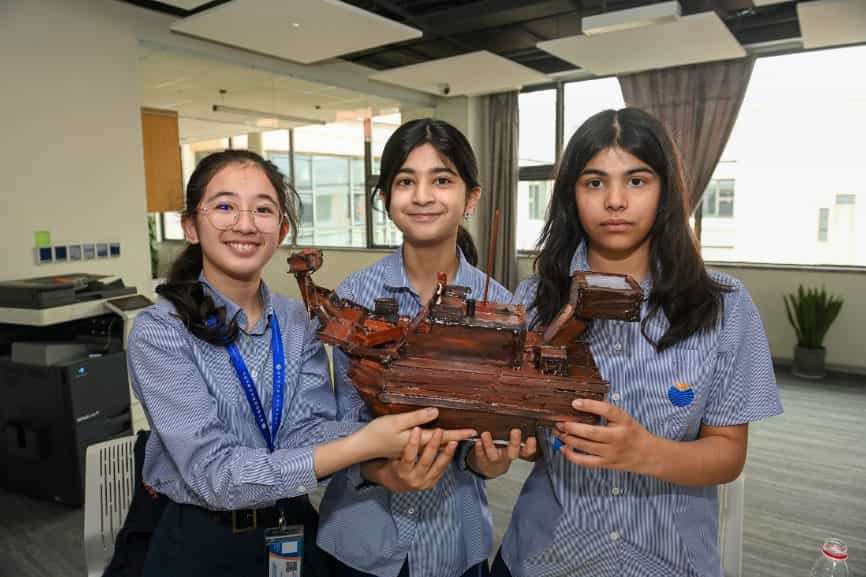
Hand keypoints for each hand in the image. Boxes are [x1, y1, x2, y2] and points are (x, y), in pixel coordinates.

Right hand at [360, 408, 476, 459]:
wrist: (363, 448)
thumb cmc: (378, 432)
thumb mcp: (396, 422)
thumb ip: (416, 417)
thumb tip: (436, 412)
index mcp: (418, 442)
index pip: (443, 437)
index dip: (458, 433)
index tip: (473, 431)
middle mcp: (419, 452)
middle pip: (442, 447)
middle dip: (457, 440)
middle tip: (471, 434)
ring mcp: (413, 456)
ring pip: (436, 454)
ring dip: (449, 447)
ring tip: (460, 440)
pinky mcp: (408, 456)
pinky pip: (429, 456)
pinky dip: (438, 451)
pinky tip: (440, 446)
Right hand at [361, 428, 458, 491]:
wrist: (394, 479)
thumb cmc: (391, 457)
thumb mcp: (396, 450)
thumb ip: (408, 430)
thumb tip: (423, 416)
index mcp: (402, 472)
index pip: (408, 457)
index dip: (412, 443)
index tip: (416, 429)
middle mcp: (414, 479)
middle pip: (426, 461)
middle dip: (433, 445)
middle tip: (439, 431)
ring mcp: (425, 482)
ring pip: (438, 466)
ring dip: (447, 453)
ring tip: (454, 441)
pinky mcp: (433, 481)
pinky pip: (442, 468)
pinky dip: (448, 457)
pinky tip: (453, 446)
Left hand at [467, 429, 537, 478]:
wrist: (490, 467)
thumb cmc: (503, 450)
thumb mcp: (513, 445)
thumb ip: (517, 434)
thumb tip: (524, 414)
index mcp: (516, 451)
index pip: (527, 451)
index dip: (530, 446)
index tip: (531, 438)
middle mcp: (506, 456)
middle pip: (513, 452)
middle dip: (515, 442)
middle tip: (516, 431)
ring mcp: (494, 458)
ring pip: (493, 455)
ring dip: (489, 444)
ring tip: (485, 434)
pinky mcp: (482, 458)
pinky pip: (480, 454)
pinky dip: (478, 448)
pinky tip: (477, 441)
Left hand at [553, 399, 655, 473]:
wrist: (648, 455)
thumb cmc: (634, 434)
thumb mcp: (626, 418)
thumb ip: (608, 411)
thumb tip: (583, 402)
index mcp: (624, 421)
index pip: (607, 410)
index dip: (590, 405)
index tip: (575, 402)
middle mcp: (618, 437)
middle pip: (591, 432)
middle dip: (571, 426)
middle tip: (560, 421)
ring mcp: (611, 452)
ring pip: (585, 446)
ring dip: (568, 439)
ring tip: (559, 432)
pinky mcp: (606, 463)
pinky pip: (585, 462)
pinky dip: (572, 456)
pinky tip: (564, 448)